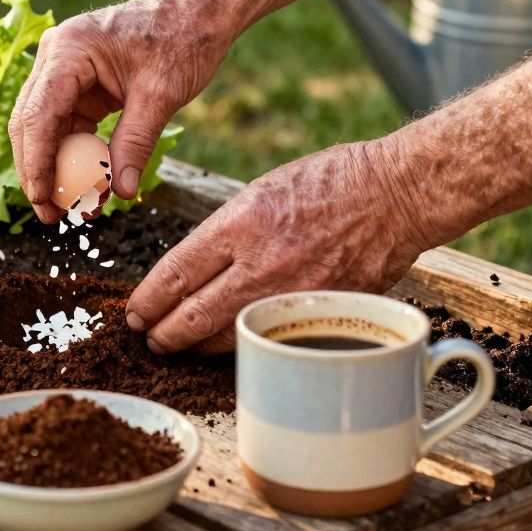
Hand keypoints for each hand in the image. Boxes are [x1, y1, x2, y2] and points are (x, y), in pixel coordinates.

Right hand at [8, 0, 230, 222]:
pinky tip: (83, 184)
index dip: (36, 160)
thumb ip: (136, 143)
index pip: (38, 113)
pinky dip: (71, 155)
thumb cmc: (182, 38)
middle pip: (29, 122)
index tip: (42, 198)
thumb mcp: (160, 95)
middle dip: (35, 170)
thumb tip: (119, 192)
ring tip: (67, 207)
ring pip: (42, 127)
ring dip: (51, 167)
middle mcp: (56, 57)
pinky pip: (65, 125)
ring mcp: (63, 70)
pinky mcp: (78, 84)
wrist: (200, 12)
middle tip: (49, 214)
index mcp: (69, 49)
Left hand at [126, 140, 433, 353]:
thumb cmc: (330, 182)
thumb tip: (192, 270)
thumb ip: (225, 234)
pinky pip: (269, 340)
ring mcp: (291, 294)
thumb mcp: (259, 192)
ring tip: (179, 346)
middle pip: (192, 316)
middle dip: (162, 333)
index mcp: (240, 224)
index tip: (135, 311)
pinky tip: (229, 347)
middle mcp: (261, 264)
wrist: (396, 193)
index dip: (148, 300)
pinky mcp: (318, 315)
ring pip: (226, 338)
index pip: (176, 274)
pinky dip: (244, 347)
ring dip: (196, 346)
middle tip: (148, 338)